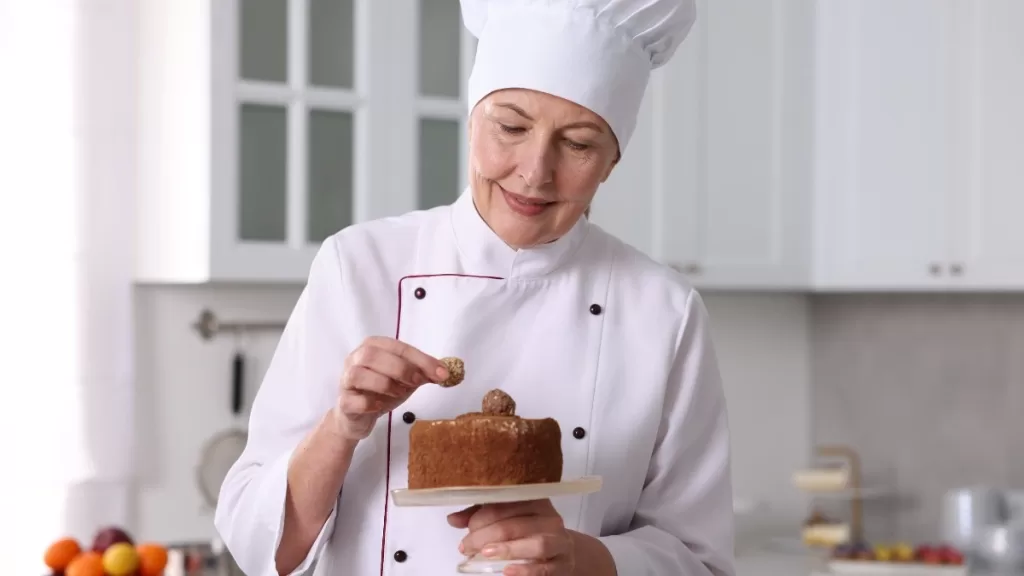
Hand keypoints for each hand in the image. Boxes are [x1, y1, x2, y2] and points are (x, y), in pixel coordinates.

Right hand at [331, 336, 448, 439]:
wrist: (357, 417)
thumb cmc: (382, 392)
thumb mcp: (405, 380)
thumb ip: (422, 373)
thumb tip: (445, 372)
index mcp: (373, 347)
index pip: (398, 347)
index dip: (421, 359)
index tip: (442, 373)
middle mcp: (355, 359)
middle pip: (372, 355)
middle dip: (400, 368)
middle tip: (418, 382)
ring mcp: (346, 380)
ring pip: (359, 374)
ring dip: (384, 384)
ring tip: (399, 393)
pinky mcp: (343, 402)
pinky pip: (353, 400)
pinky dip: (370, 403)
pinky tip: (380, 406)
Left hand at [448, 500, 573, 574]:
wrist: (563, 553)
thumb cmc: (529, 533)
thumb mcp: (507, 520)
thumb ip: (480, 517)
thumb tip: (452, 519)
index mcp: (535, 500)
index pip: (507, 503)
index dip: (482, 516)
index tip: (466, 528)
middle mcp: (550, 519)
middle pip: (516, 524)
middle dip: (486, 535)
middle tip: (467, 546)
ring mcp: (559, 542)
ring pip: (536, 543)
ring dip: (508, 549)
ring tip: (485, 554)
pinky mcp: (562, 565)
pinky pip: (545, 569)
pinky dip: (526, 571)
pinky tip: (508, 571)